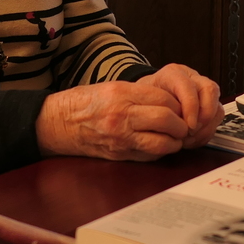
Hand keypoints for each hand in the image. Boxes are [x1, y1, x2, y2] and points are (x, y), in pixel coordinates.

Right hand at [36, 81, 190, 160]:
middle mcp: (122, 116)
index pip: (163, 98)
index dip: (177, 103)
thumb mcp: (113, 88)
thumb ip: (141, 94)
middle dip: (180, 123)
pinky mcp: (120, 154)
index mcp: (121, 95)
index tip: (180, 106)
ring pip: (162, 142)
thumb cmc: (86, 103)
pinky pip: (150, 155)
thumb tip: (170, 101)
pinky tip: (159, 145)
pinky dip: (160, 151)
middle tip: (182, 124)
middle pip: (166, 119)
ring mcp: (121, 138)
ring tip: (174, 136)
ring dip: (174, 141)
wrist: (60, 123)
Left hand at [136, 63, 221, 148]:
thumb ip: (155, 108)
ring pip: (217, 106)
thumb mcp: (143, 101)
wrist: (147, 100)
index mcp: (174, 74)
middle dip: (204, 117)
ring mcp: (202, 91)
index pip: (189, 86)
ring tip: (189, 138)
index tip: (188, 126)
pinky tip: (192, 139)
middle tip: (190, 132)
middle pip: (210, 91)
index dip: (191, 106)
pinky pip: (216, 118)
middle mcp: (192, 78)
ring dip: (206, 127)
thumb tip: (172, 124)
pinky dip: (206, 132)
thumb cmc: (145, 100)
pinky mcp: (209, 105)